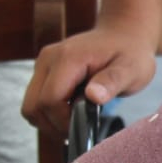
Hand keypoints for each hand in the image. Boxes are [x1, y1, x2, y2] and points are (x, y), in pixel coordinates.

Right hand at [21, 25, 159, 138]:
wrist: (124, 33)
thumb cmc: (130, 53)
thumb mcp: (131, 70)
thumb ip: (111, 82)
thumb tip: (93, 96)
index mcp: (68, 58)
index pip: (49, 100)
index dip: (64, 121)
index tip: (86, 126)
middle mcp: (49, 59)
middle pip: (33, 106)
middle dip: (54, 125)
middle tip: (80, 129)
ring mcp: (43, 64)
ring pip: (31, 106)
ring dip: (50, 122)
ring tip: (77, 121)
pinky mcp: (44, 70)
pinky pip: (36, 100)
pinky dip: (49, 114)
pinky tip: (71, 112)